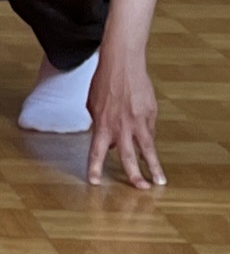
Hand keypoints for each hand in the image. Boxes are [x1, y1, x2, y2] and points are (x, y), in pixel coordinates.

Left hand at [87, 48, 165, 188]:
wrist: (122, 65)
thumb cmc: (103, 84)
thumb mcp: (92, 106)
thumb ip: (98, 125)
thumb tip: (106, 142)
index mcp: (102, 125)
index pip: (95, 152)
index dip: (95, 168)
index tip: (94, 183)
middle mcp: (120, 127)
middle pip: (127, 156)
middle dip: (134, 175)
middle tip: (140, 188)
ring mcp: (138, 121)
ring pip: (147, 149)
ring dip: (154, 167)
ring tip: (160, 180)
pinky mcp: (151, 114)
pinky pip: (150, 132)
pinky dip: (148, 138)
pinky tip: (149, 143)